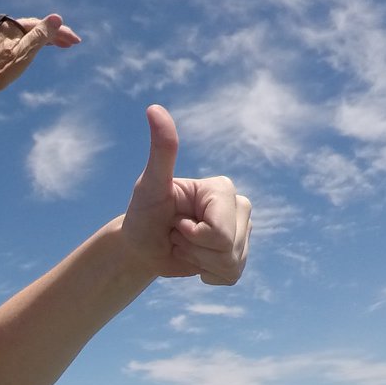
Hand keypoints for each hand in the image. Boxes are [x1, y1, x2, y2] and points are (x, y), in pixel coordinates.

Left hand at [0, 13, 80, 96]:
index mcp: (13, 25)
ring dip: (45, 39)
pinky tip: (37, 48)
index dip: (61, 32)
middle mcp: (6, 26)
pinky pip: (20, 40)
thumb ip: (40, 35)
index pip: (43, 25)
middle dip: (55, 35)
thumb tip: (56, 18)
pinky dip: (32, 44)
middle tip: (72, 43)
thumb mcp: (24, 53)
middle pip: (36, 28)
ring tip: (61, 45)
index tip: (75, 41)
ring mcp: (0, 36)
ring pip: (28, 34)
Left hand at [118, 105, 251, 285]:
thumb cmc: (143, 213)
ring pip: (231, 265)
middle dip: (195, 251)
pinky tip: (195, 260)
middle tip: (177, 236)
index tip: (175, 224)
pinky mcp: (240, 253)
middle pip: (228, 248)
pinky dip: (208, 274)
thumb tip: (153, 108)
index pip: (220, 230)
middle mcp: (241, 205)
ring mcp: (244, 230)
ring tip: (184, 245)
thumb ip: (161, 151)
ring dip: (199, 262)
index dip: (192, 237)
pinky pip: (232, 276)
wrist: (141, 245)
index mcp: (223, 189)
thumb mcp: (149, 185)